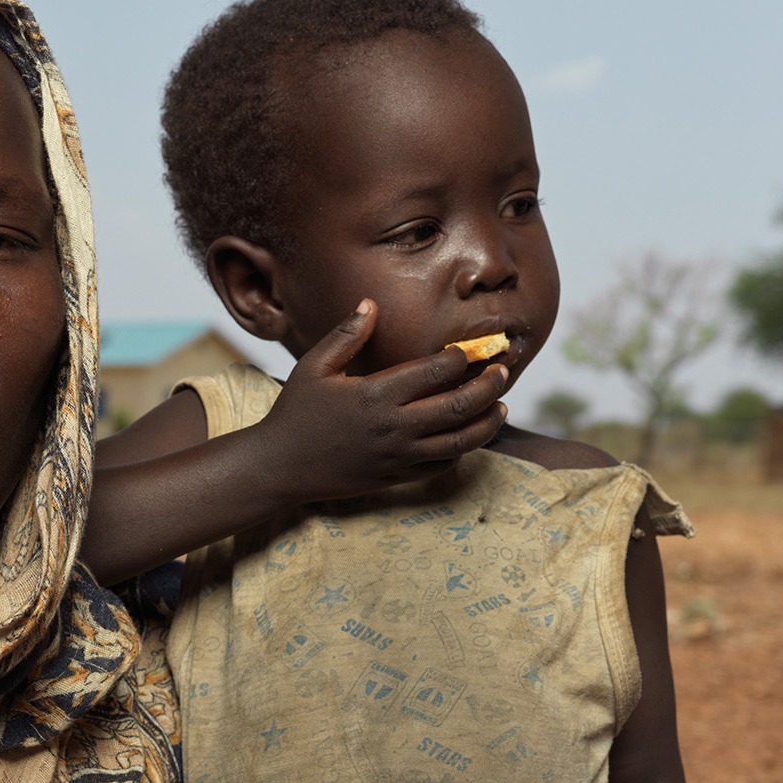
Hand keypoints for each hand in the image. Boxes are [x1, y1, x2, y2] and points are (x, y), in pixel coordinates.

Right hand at [253, 299, 507, 502]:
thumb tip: (370, 304)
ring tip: (501, 406)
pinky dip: (463, 450)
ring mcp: (398, 456)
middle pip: (460, 405)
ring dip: (488, 421)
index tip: (468, 349)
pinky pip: (443, 465)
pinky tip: (468, 435)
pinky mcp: (397, 477)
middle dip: (489, 385)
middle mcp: (393, 426)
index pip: (435, 371)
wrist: (279, 466)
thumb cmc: (295, 412)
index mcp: (375, 394)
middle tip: (502, 371)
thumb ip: (345, 335)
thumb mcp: (313, 367)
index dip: (460, 358)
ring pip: (461, 441)